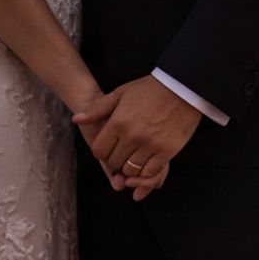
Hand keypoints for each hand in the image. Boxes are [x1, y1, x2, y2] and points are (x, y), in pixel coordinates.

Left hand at [80, 75, 200, 200]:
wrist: (182, 87)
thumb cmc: (149, 89)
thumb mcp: (120, 93)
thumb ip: (97, 109)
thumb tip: (76, 119)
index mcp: (118, 122)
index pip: (99, 151)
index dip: (101, 153)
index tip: (108, 149)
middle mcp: (132, 136)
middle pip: (114, 162)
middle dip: (115, 161)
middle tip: (121, 154)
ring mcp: (150, 145)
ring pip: (131, 170)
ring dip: (130, 168)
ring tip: (134, 158)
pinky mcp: (166, 151)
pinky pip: (150, 171)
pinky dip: (145, 172)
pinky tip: (146, 163)